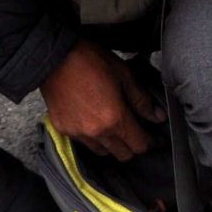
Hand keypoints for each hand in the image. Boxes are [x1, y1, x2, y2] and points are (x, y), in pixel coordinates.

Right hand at [41, 40, 160, 162]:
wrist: (54, 57)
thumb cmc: (89, 60)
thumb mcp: (123, 75)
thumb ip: (142, 100)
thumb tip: (157, 117)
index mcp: (115, 118)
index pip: (139, 145)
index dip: (150, 142)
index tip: (153, 138)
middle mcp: (97, 132)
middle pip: (123, 155)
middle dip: (133, 146)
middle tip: (136, 132)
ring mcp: (78, 133)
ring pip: (103, 152)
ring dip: (112, 144)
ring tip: (114, 126)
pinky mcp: (64, 130)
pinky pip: (84, 143)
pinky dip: (93, 137)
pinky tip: (94, 122)